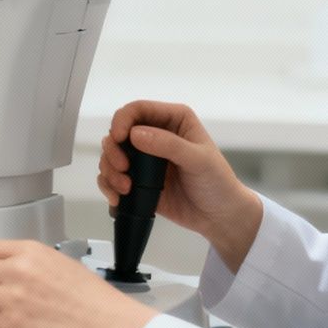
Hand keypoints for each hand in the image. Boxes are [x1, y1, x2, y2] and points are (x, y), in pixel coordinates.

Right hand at [98, 100, 262, 270]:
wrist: (219, 217)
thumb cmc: (218, 183)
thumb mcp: (198, 160)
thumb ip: (168, 145)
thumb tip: (135, 134)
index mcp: (173, 121)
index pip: (138, 110)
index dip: (123, 120)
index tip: (119, 138)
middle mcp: (156, 135)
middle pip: (118, 132)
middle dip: (113, 150)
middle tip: (122, 168)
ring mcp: (145, 159)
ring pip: (111, 155)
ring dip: (110, 171)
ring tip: (125, 189)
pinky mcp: (137, 180)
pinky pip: (112, 177)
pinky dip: (108, 186)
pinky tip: (118, 198)